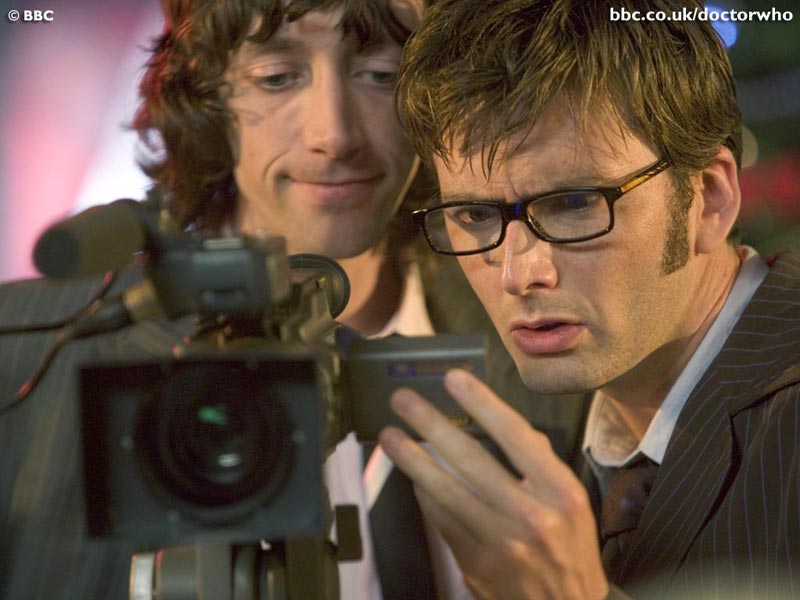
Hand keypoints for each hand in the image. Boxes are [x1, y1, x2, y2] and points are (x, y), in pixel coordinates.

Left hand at [378, 369, 607, 599]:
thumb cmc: (570, 547)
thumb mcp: (571, 501)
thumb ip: (540, 461)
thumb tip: (499, 422)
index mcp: (560, 492)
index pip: (515, 436)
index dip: (481, 403)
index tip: (453, 379)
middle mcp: (531, 515)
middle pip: (471, 460)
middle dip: (432, 425)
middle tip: (403, 401)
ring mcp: (500, 543)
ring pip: (446, 492)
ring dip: (412, 460)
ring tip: (390, 436)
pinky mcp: (476, 565)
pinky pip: (441, 521)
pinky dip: (424, 496)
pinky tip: (411, 475)